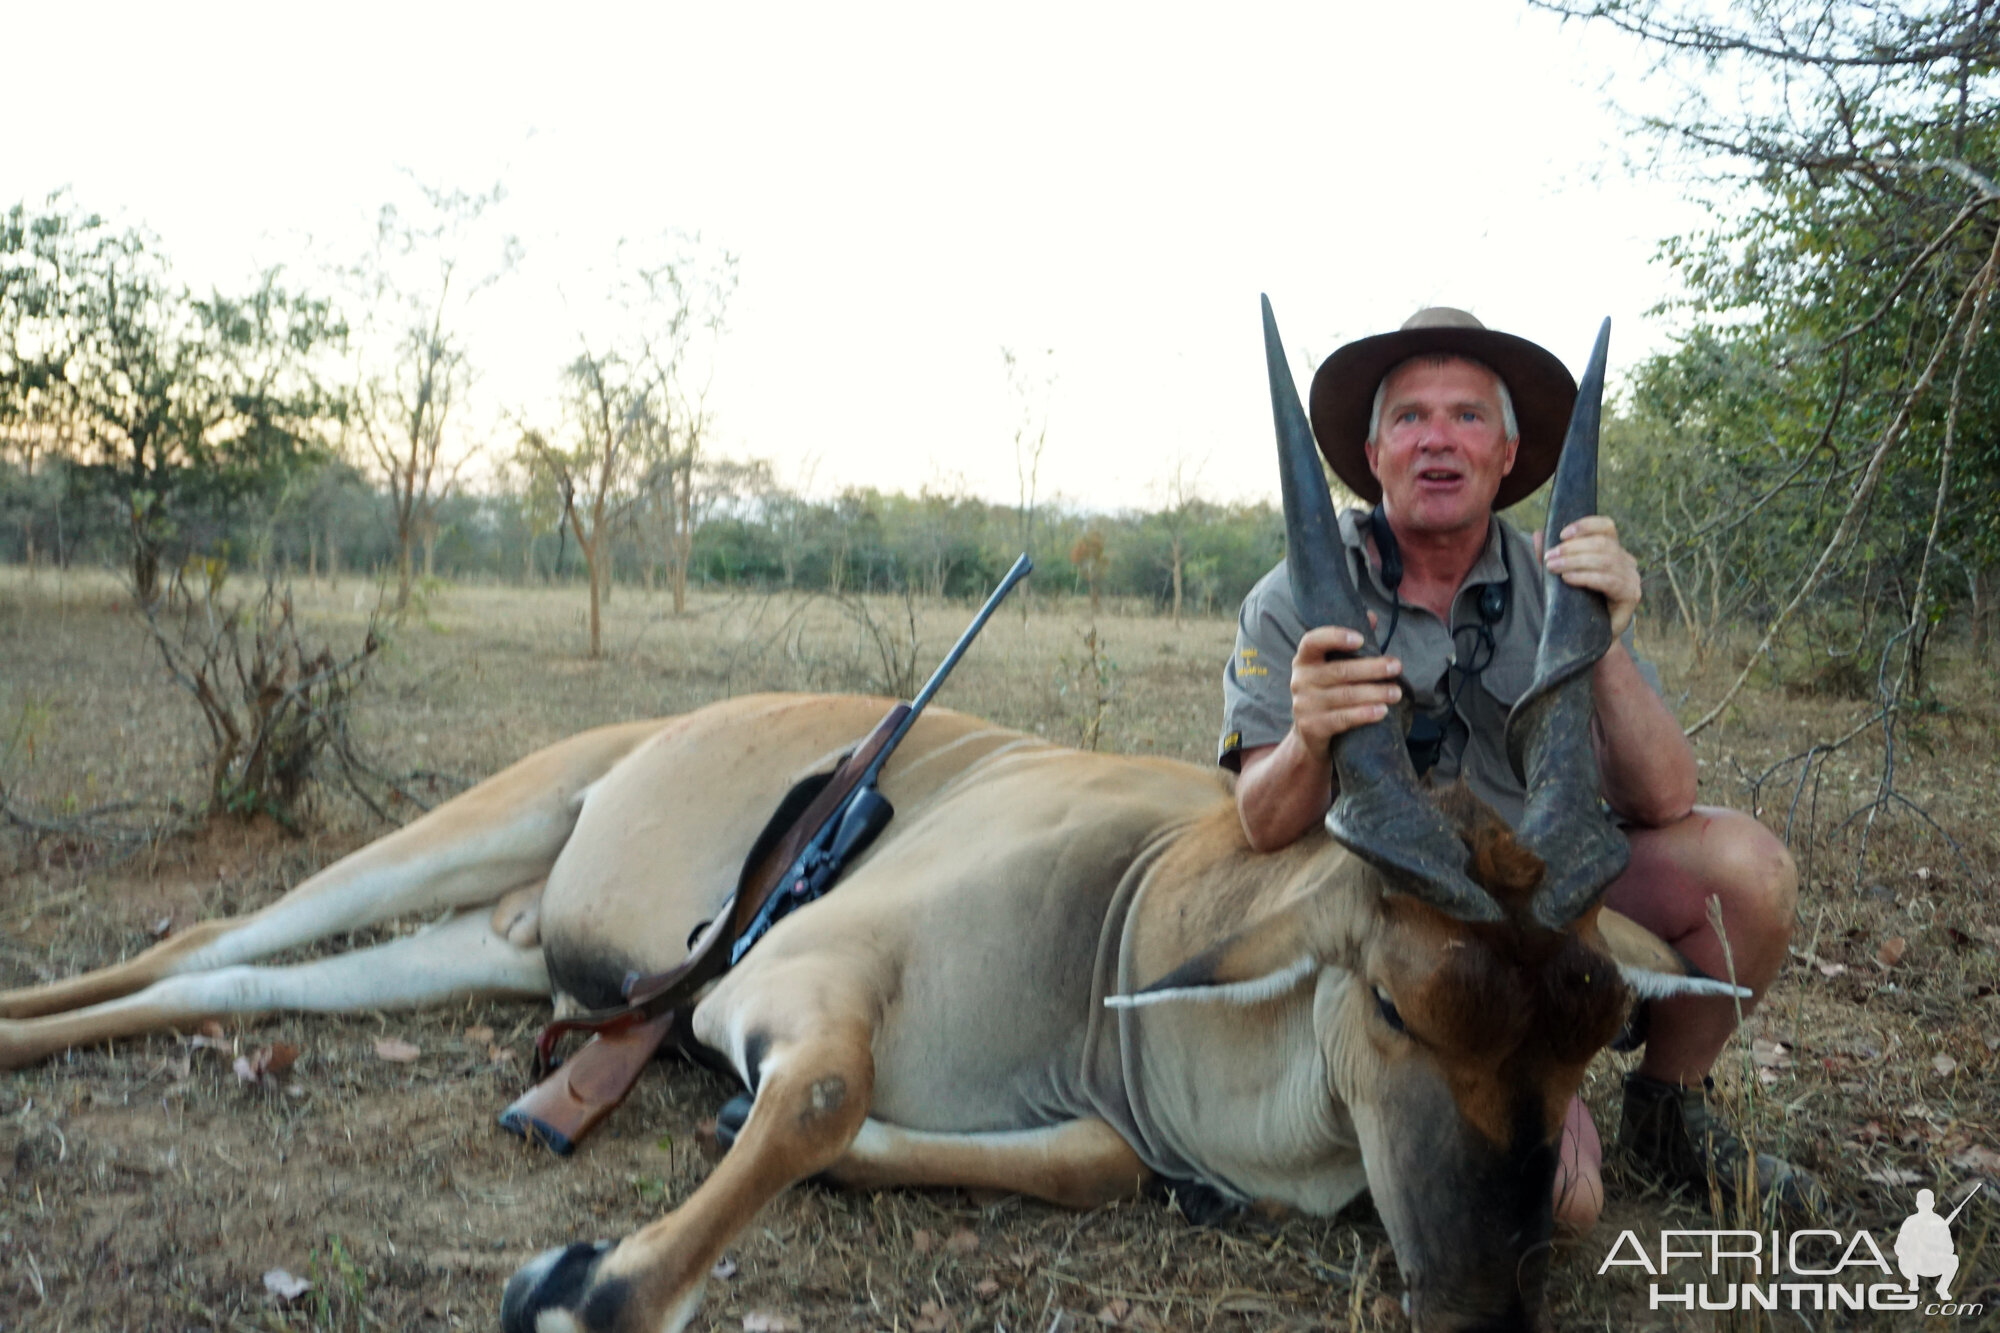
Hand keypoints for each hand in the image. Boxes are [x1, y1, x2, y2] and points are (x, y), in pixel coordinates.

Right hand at [1289, 615, 1400, 757]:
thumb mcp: (1335, 667)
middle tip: (1396, 667)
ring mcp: (1304, 705)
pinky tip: (1382, 711)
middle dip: (1371, 668)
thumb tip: (1371, 617)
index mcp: (1304, 660)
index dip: (1335, 637)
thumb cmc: (1329, 693)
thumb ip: (1352, 643)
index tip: (1360, 638)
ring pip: (1345, 696)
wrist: (1309, 736)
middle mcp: (1300, 680)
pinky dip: (1364, 714)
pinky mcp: (1312, 727)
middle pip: (1339, 671)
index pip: (1313, 641)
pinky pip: (1342, 719)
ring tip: (1396, 692)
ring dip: (1375, 693)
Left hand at [1542, 515, 1640, 636]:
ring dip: (1576, 562)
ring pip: (1605, 561)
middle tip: (1550, 557)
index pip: (1606, 527)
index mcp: (1612, 550)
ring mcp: (1631, 578)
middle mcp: (1626, 561)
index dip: (1586, 525)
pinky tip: (1569, 579)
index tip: (1562, 534)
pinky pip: (1610, 581)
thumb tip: (1537, 534)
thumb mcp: (1560, 576)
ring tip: (1554, 567)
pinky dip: (1587, 577)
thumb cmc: (1576, 604)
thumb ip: (1552, 556)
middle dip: (1572, 549)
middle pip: (1603, 544)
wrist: (1588, 637)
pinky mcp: (1631, 595)